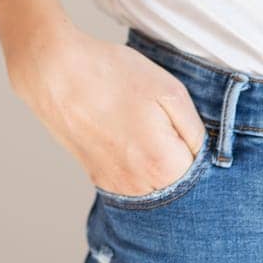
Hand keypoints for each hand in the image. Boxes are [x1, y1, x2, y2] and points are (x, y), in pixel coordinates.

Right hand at [7, 23, 207, 197]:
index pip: (202, 172)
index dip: (200, 146)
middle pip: (179, 185)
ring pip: (156, 186)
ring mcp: (116, 186)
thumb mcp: (171, 91)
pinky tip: (132, 136)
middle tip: (168, 122)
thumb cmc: (116, 77)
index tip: (188, 125)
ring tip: (147, 127)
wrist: (58, 75)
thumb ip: (195, 131)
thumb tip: (204, 154)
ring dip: (160, 163)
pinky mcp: (98, 179)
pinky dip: (139, 165)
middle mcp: (139, 187)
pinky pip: (133, 183)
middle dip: (182, 158)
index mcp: (163, 165)